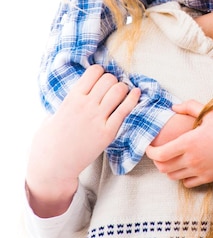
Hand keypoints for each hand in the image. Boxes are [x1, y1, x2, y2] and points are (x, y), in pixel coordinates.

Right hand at [26, 65, 139, 216]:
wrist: (53, 166)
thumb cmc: (50, 140)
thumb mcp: (54, 113)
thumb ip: (69, 100)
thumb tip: (82, 89)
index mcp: (72, 98)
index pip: (94, 71)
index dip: (101, 72)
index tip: (101, 78)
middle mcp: (86, 106)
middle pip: (109, 79)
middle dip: (113, 80)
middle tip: (112, 87)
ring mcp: (97, 119)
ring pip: (119, 90)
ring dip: (123, 89)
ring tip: (121, 93)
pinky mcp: (108, 132)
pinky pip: (126, 109)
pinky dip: (133, 99)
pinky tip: (136, 93)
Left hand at [146, 100, 212, 186]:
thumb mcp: (209, 112)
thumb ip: (189, 107)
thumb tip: (173, 107)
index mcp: (189, 142)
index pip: (160, 153)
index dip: (150, 152)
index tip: (149, 147)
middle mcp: (192, 159)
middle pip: (164, 167)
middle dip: (157, 161)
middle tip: (158, 153)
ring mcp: (200, 170)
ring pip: (174, 176)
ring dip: (168, 169)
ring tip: (171, 159)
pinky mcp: (209, 177)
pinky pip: (188, 183)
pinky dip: (182, 177)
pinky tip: (186, 167)